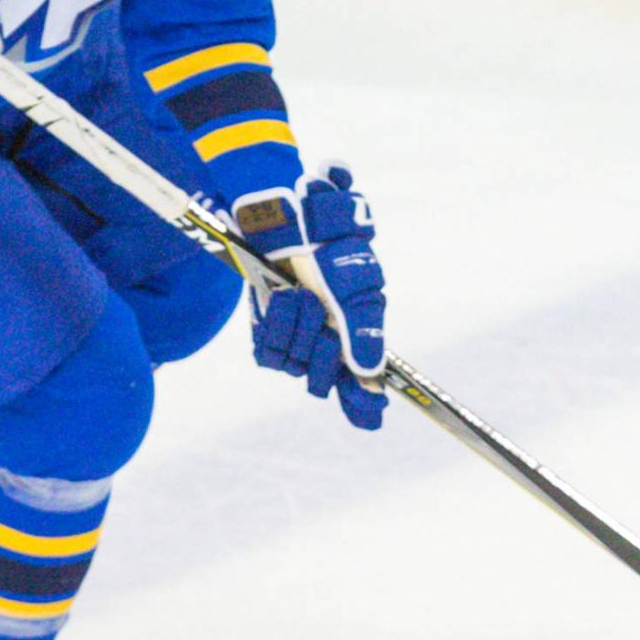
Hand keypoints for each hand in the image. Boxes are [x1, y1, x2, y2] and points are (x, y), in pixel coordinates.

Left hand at [233, 164, 387, 429]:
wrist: (288, 219)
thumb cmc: (331, 247)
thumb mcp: (356, 284)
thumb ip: (365, 329)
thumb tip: (371, 370)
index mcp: (356, 336)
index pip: (362, 388)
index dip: (363, 406)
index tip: (368, 419)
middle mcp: (328, 344)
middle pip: (323, 380)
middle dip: (319, 347)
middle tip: (317, 306)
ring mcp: (297, 341)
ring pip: (294, 365)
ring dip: (294, 326)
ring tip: (296, 292)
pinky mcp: (267, 335)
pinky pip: (268, 354)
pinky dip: (272, 326)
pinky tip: (277, 299)